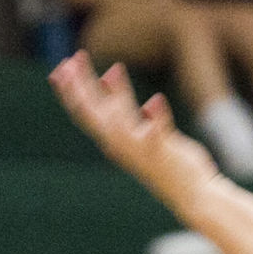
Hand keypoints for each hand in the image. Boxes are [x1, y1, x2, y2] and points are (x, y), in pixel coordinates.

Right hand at [50, 53, 219, 214]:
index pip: (84, 112)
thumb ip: (122, 104)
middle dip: (83, 87)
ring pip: (121, 121)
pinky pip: (157, 134)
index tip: (62, 66)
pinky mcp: (163, 151)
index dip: (71, 90)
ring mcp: (141, 149)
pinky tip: (155, 100)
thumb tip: (108, 74)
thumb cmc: (164, 159)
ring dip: (117, 95)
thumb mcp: (138, 126)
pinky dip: (155, 119)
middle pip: (95, 113)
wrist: (190, 193)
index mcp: (113, 139)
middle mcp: (121, 145)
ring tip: (116, 68)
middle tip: (73, 60)